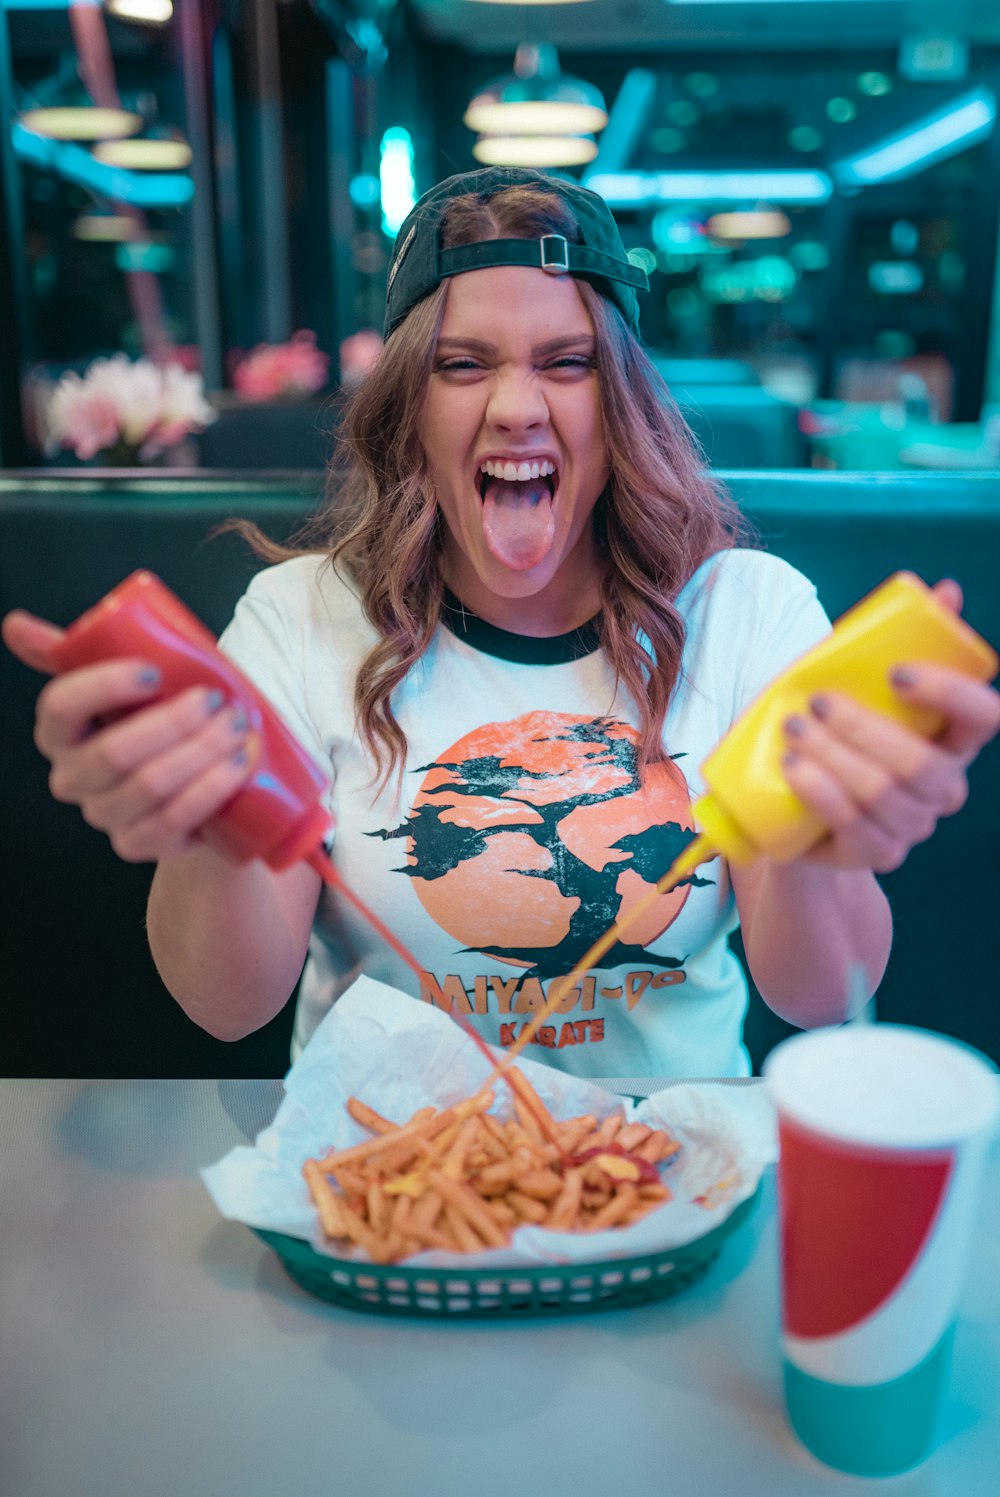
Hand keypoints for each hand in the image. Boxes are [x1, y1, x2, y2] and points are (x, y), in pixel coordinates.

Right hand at [2, 608, 255, 862]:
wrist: (192, 782)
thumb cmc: (157, 719)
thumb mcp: (125, 681)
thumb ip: (75, 649)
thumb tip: (13, 624)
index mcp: (58, 731)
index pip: (60, 706)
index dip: (105, 686)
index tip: (155, 671)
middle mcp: (72, 777)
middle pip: (113, 752)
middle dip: (173, 722)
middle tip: (218, 700)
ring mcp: (104, 815)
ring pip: (149, 786)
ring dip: (201, 753)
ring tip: (238, 727)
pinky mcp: (137, 845)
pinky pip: (173, 821)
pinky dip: (210, 790)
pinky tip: (237, 766)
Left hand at [779, 581, 999, 872]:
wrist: (798, 810)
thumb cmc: (837, 736)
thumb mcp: (859, 684)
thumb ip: (899, 641)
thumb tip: (945, 588)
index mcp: (954, 739)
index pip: (985, 719)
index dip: (951, 694)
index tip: (896, 673)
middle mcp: (944, 786)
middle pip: (922, 764)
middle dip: (864, 728)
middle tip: (816, 702)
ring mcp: (913, 825)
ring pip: (882, 793)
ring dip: (833, 757)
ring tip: (793, 730)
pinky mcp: (876, 853)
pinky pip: (854, 826)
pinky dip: (820, 792)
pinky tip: (795, 768)